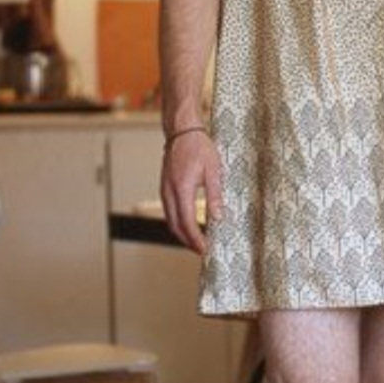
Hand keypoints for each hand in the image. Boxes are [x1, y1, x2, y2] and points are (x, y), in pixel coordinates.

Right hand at [160, 130, 223, 254]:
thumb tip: (218, 218)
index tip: (205, 249)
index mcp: (181, 189)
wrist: (182, 131)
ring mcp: (164, 190)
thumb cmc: (198, 147)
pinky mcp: (165, 188)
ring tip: (197, 241)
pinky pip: (169, 212)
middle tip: (202, 251)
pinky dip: (178, 223)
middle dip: (188, 242)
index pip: (187, 222)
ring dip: (182, 234)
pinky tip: (188, 225)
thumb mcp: (213, 171)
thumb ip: (215, 196)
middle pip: (175, 226)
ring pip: (170, 221)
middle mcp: (169, 192)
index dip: (196, 239)